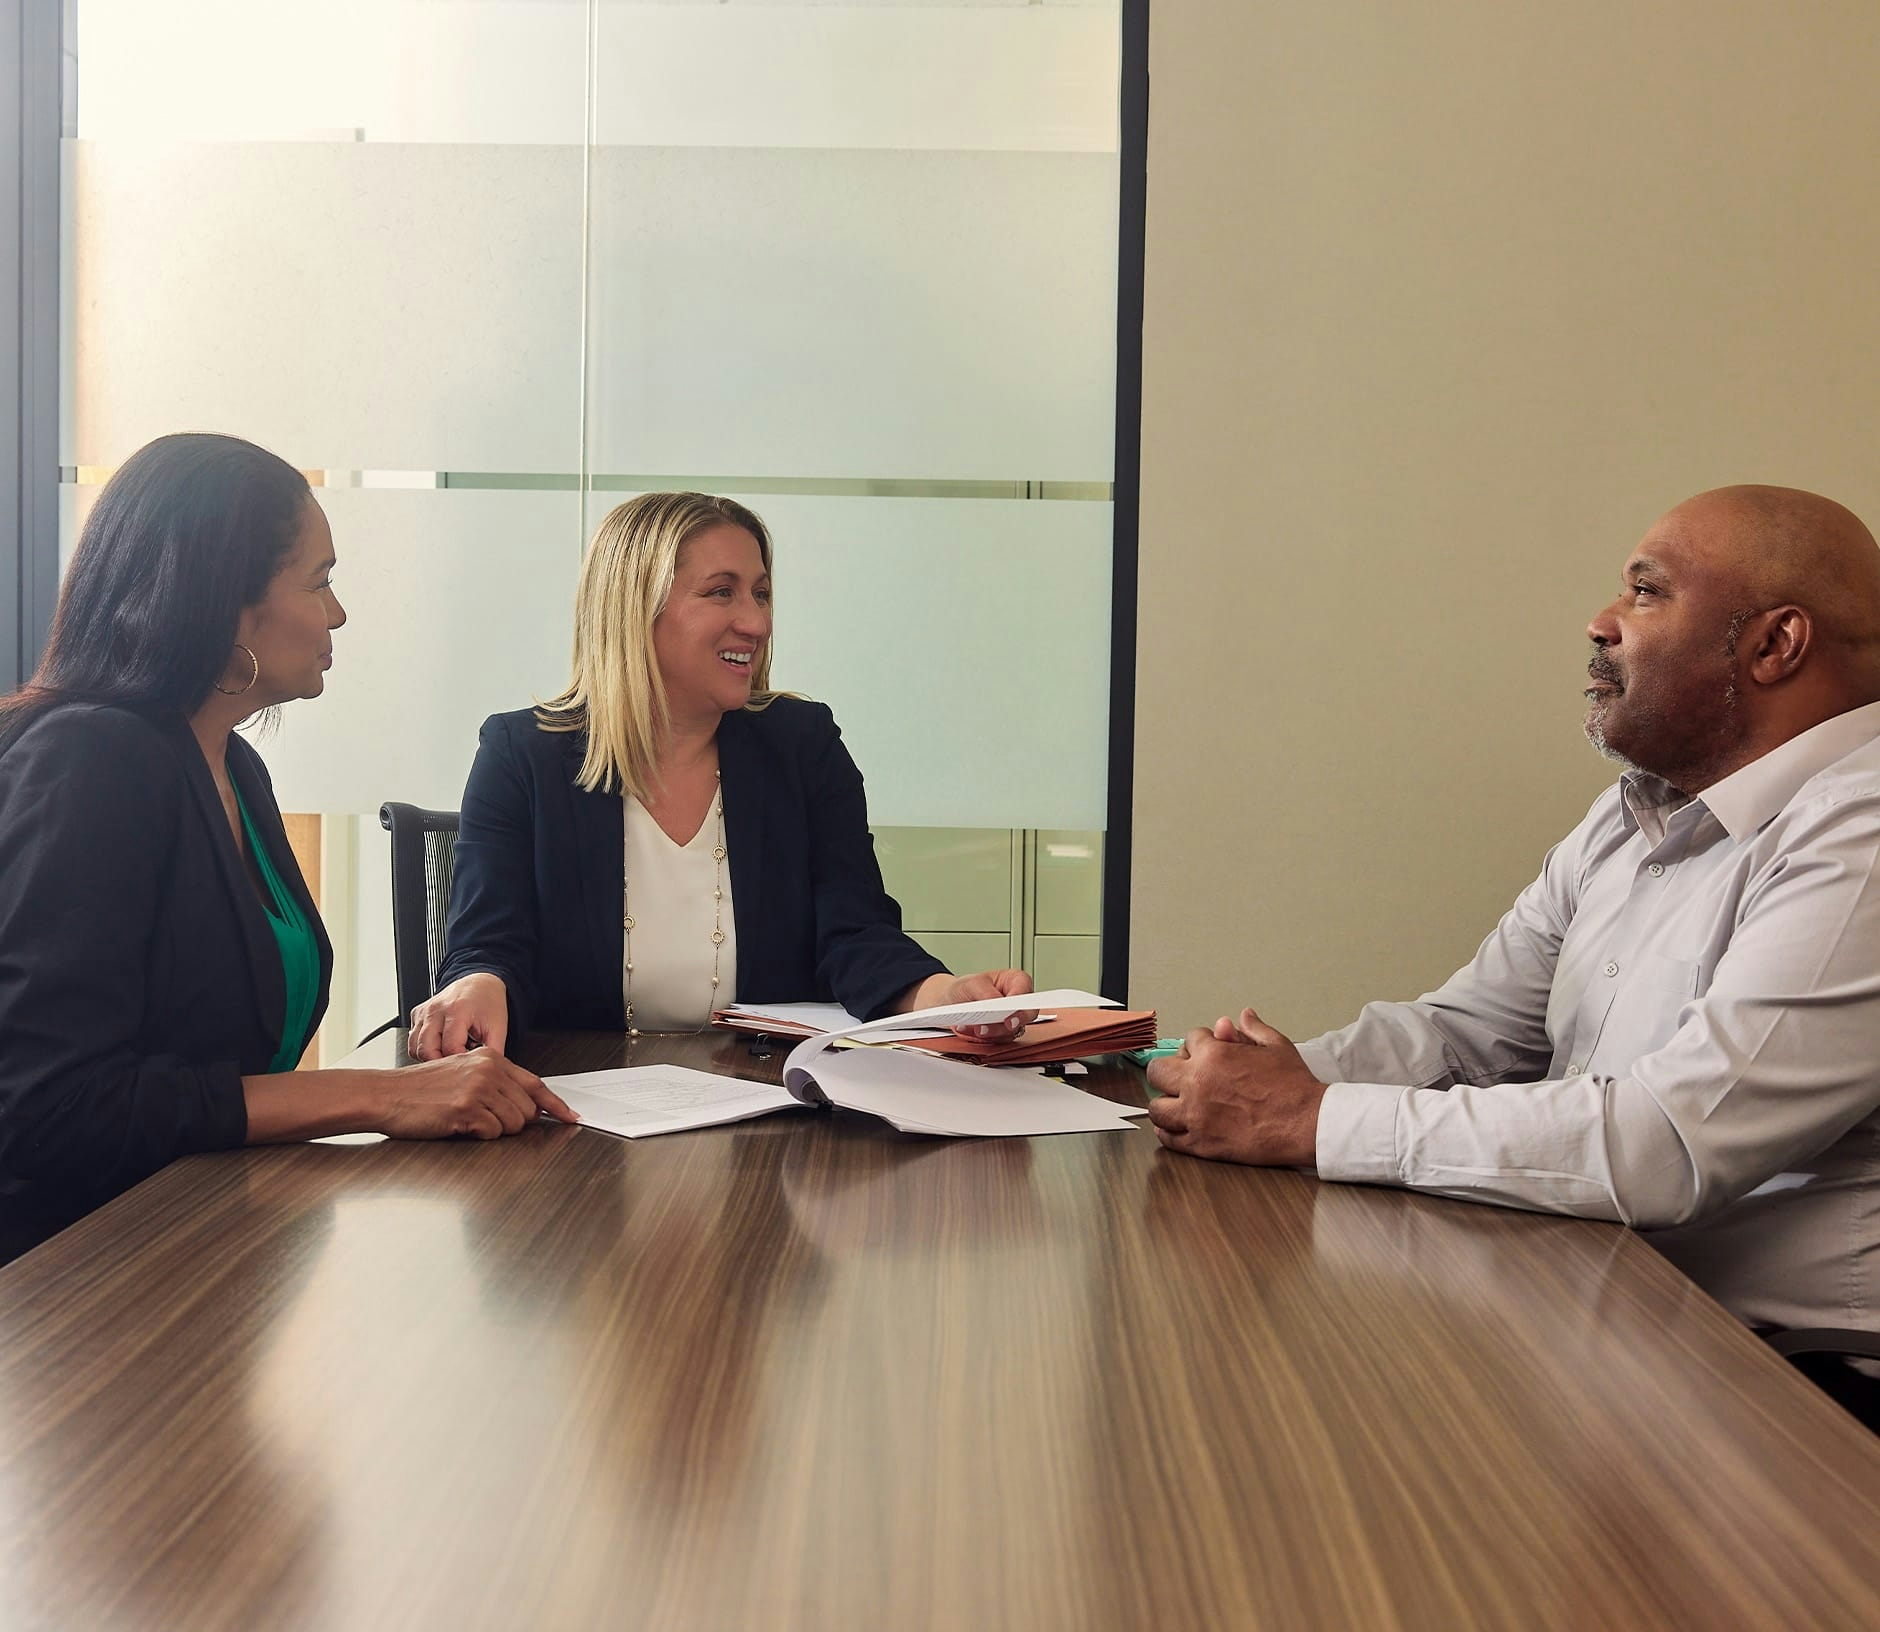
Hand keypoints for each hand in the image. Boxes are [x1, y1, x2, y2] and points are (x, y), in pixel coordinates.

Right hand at [373, 1047, 576, 1139]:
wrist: (386, 1095)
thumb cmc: (420, 1090)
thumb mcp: (462, 1075)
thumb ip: (495, 1084)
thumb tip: (527, 1107)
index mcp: (490, 1058)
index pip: (535, 1084)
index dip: (555, 1104)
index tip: (570, 1116)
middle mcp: (488, 1070)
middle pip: (528, 1110)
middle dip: (512, 1123)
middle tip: (484, 1121)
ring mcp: (478, 1088)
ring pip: (513, 1124)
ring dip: (494, 1131)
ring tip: (468, 1121)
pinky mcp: (466, 1108)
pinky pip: (492, 1133)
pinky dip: (479, 1135)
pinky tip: (459, 1125)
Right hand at [409, 972, 508, 1059]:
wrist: (479, 983)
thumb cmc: (488, 1003)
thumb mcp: (498, 1028)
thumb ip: (493, 1052)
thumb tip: (489, 1076)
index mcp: (457, 1010)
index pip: (449, 1048)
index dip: (460, 1062)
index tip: (470, 1064)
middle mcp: (435, 1010)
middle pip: (426, 1050)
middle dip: (441, 1063)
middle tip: (457, 1065)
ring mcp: (423, 1012)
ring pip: (414, 1048)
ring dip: (429, 1057)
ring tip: (449, 1055)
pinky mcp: (416, 1014)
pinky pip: (412, 1040)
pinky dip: (423, 1048)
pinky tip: (440, 1046)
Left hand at [901, 969, 1037, 1040]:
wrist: (948, 1003)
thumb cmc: (964, 988)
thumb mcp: (972, 984)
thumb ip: (987, 993)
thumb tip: (998, 1003)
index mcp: (1016, 982)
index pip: (1026, 993)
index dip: (1021, 1007)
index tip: (1009, 1018)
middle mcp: (1017, 1003)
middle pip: (1023, 1018)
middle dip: (1004, 1025)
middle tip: (987, 1028)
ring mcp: (1010, 1021)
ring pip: (1010, 1033)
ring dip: (989, 1033)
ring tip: (971, 1027)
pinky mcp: (1000, 1035)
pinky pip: (996, 1041)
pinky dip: (981, 1038)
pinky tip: (967, 1030)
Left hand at [1145, 1007, 1326, 1166]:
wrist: (1307, 1123)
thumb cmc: (1295, 1087)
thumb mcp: (1277, 1046)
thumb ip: (1254, 1029)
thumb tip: (1244, 1016)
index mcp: (1214, 1055)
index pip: (1189, 1039)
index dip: (1200, 1044)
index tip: (1206, 1052)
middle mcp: (1197, 1083)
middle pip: (1158, 1071)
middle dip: (1170, 1070)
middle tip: (1182, 1076)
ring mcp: (1195, 1115)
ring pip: (1157, 1107)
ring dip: (1166, 1102)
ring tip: (1177, 1103)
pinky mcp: (1200, 1143)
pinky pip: (1168, 1137)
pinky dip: (1169, 1131)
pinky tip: (1177, 1126)